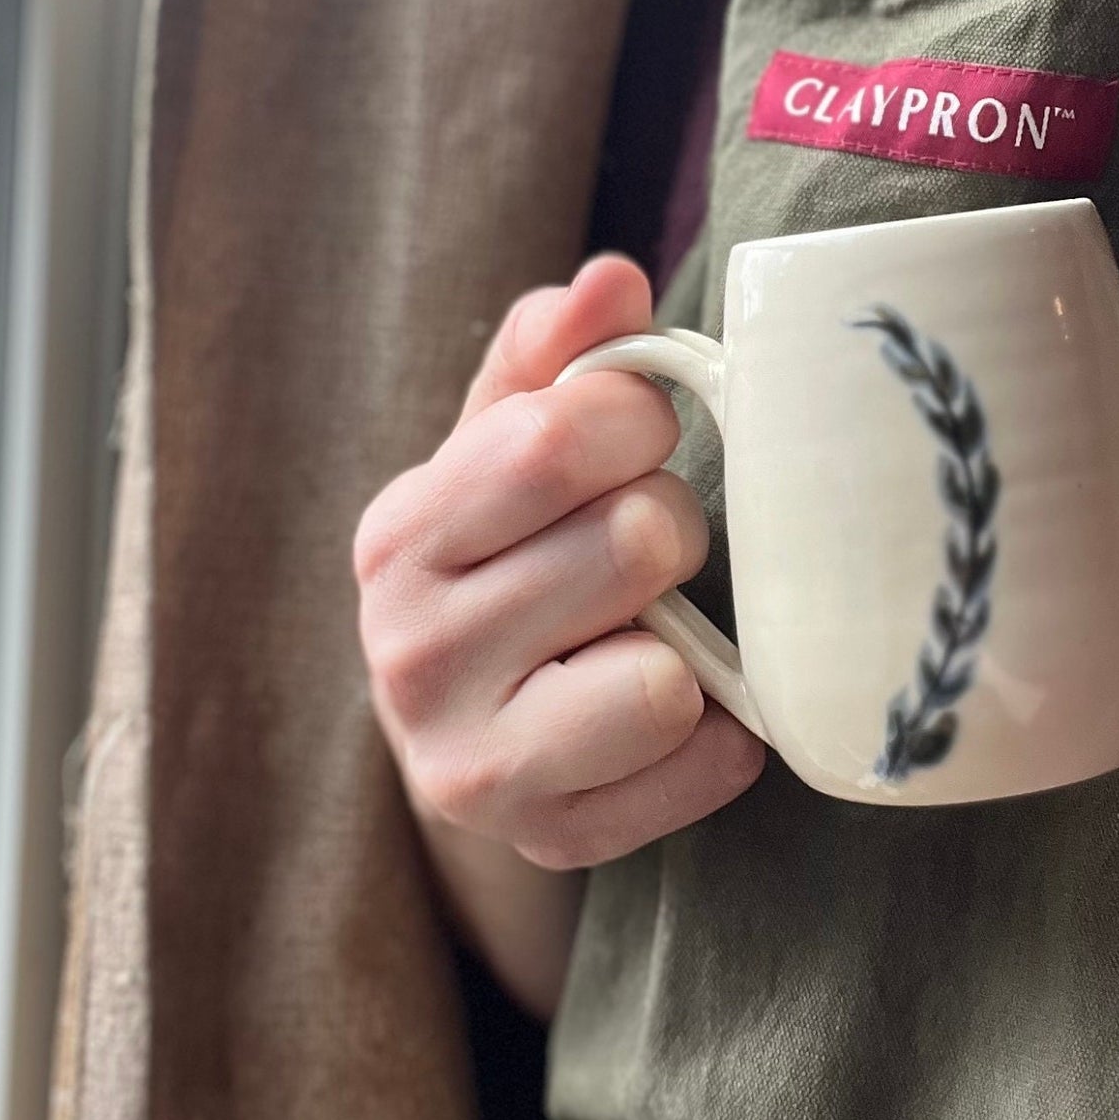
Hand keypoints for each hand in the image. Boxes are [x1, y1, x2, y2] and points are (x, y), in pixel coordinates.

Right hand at [355, 253, 764, 872]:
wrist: (478, 735)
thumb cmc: (509, 558)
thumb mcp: (505, 444)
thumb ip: (555, 356)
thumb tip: (611, 279)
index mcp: (398, 536)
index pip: (553, 437)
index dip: (637, 417)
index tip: (637, 432)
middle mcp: (410, 657)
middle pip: (634, 543)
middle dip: (670, 525)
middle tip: (644, 546)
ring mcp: (472, 769)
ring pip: (665, 678)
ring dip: (689, 641)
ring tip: (643, 631)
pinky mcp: (553, 840)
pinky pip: (709, 762)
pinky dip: (720, 730)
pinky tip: (668, 711)